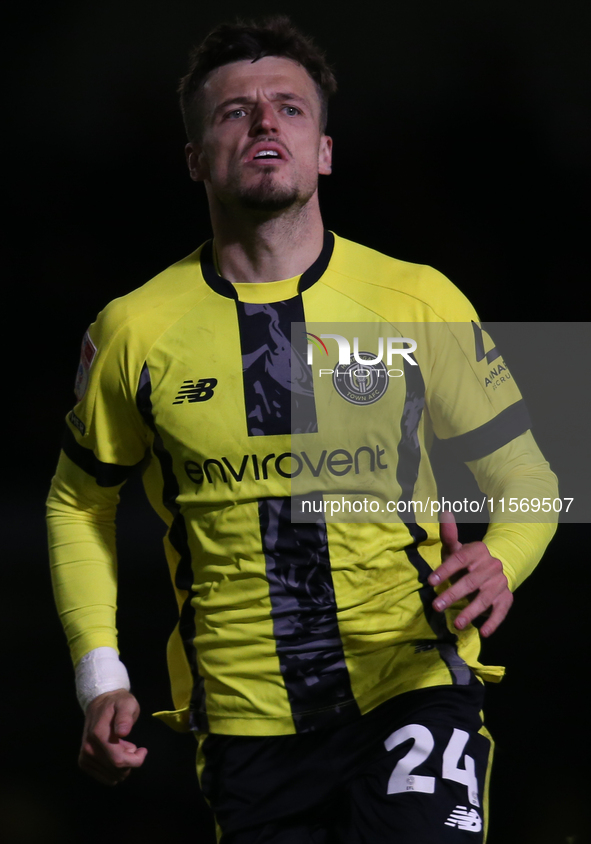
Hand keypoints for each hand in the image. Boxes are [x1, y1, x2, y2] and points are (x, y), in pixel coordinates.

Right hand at [79, 689, 147, 785]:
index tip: (143, 750)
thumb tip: (122, 732)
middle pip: (116, 770)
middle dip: (129, 762)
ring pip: (111, 776)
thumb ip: (125, 716)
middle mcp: (88, 748)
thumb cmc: (117, 703)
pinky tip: (115, 754)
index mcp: (98, 734)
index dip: (135, 760)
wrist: (99, 703)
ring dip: (122, 766)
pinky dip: (113, 770)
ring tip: (122, 747)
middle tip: (132, 746)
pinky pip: (103, 777)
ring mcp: (84, 756)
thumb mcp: (126, 703)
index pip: (118, 760)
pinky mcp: (83, 761)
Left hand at [427, 511, 512, 636]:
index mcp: (477, 551)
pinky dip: (493, 622)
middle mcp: (491, 566)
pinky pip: (501, 612)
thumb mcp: (457, 549)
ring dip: (470, 612)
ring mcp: (500, 583)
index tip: (431, 581)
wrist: (495, 570)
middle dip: (453, 594)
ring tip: (456, 624)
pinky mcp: (506, 598)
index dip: (445, 570)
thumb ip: (449, 535)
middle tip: (436, 606)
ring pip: (484, 598)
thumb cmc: (467, 561)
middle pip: (470, 581)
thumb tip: (444, 511)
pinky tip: (483, 632)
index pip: (460, 559)